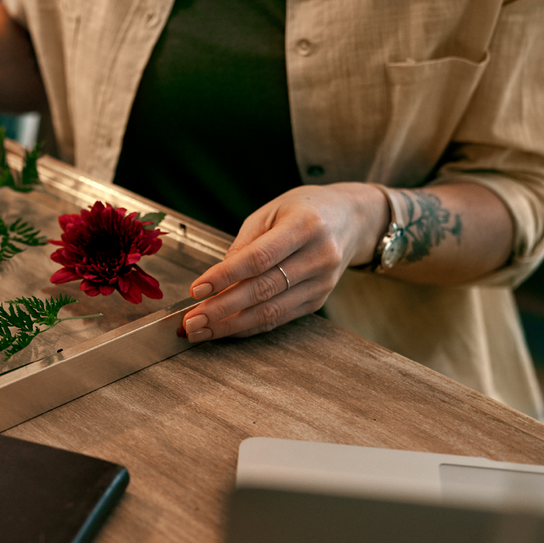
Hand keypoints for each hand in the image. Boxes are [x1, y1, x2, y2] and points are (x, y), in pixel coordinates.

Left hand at [179, 183, 385, 341]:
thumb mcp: (271, 212)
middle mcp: (319, 256)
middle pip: (262, 290)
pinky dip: (248, 327)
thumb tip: (216, 279)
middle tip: (190, 322)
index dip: (224, 276)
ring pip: (270, 311)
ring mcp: (322, 282)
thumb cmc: (304, 210)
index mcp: (305, 225)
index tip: (196, 290)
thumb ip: (244, 244)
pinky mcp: (319, 300)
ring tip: (200, 331)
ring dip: (230, 326)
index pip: (258, 258)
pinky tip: (225, 330)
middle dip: (221, 309)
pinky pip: (279, 319)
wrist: (352, 218)